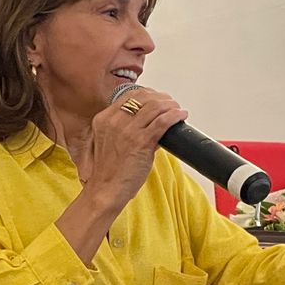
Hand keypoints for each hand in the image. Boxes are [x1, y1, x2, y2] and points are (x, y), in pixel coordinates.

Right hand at [77, 87, 188, 211]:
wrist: (105, 190)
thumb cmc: (108, 171)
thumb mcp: (110, 143)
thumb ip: (124, 130)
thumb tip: (149, 123)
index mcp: (104, 119)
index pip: (129, 95)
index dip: (148, 93)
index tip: (157, 98)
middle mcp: (114, 121)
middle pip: (143, 98)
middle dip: (161, 98)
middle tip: (171, 103)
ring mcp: (127, 130)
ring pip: (155, 107)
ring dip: (170, 105)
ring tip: (177, 109)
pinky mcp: (141, 141)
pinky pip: (163, 121)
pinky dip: (175, 116)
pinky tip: (180, 116)